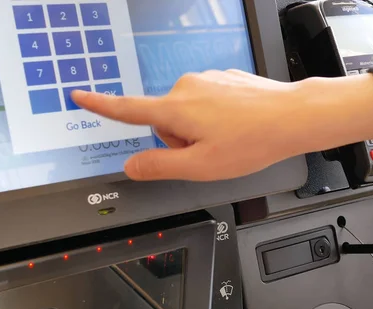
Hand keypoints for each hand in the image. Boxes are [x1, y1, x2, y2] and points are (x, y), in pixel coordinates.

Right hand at [72, 70, 372, 180]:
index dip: (101, 106)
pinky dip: (214, 117)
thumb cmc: (251, 141)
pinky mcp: (222, 78)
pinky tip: (236, 125)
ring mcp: (206, 79)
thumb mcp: (200, 167)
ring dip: (198, 129)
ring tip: (227, 138)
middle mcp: (186, 87)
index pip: (128, 109)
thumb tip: (131, 166)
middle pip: (164, 121)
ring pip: (186, 112)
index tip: (79, 96)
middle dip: (179, 140)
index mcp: (175, 109)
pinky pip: (205, 102)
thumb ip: (159, 167)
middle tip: (209, 151)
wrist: (292, 117)